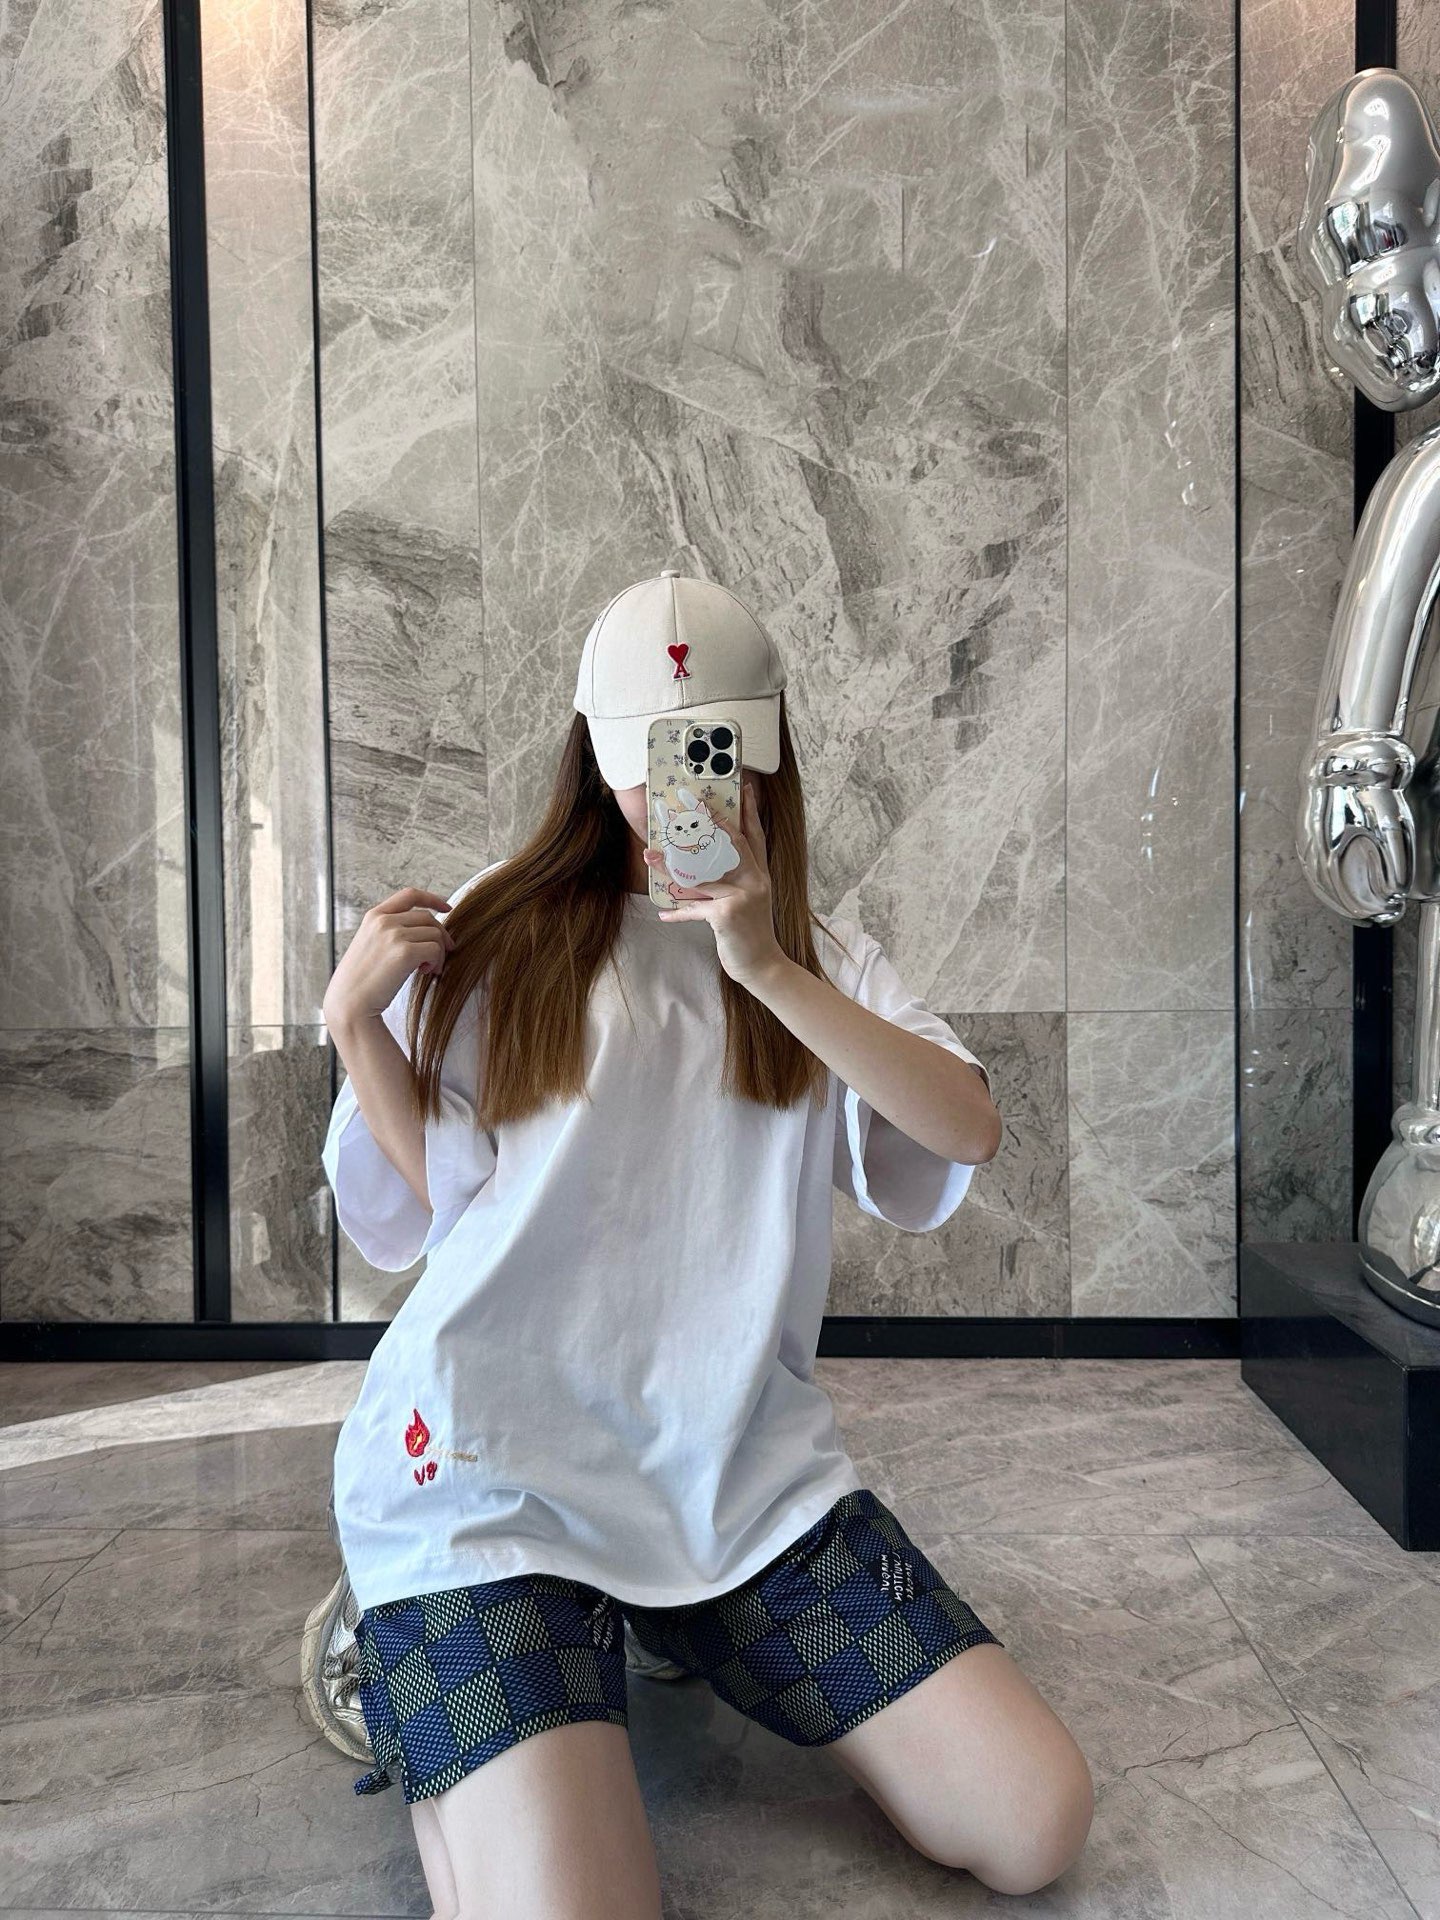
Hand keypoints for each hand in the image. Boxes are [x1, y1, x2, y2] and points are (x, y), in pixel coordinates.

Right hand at [321, 886, 457, 1031]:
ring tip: (428, 969)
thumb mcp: (371, 944)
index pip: (409, 895)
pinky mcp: (404, 953)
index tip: (447, 907)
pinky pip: (435, 950)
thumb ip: (391, 931)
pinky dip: (437, 962)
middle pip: (428, 918)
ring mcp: (393, 935)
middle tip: (439, 956)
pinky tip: (425, 973)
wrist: (350, 1003)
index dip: (432, 898)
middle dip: (440, 936)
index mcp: (374, 916)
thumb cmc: (362, 981)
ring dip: (439, 953)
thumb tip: (428, 930)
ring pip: (435, 934)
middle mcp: (383, 921)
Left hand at [644, 781, 789, 990]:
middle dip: (706, 825)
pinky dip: (677, 912)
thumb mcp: (747, 903)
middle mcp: (754, 881)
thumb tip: (699, 869)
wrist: (762, 965)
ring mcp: (742, 896)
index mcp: (760, 875)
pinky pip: (694, 908)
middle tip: (687, 808)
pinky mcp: (727, 915)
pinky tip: (663, 913)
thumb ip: (730, 883)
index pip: (755, 836)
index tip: (746, 789)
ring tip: (650, 857)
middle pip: (728, 844)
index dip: (750, 811)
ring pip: (700, 874)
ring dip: (670, 866)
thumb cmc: (749, 934)